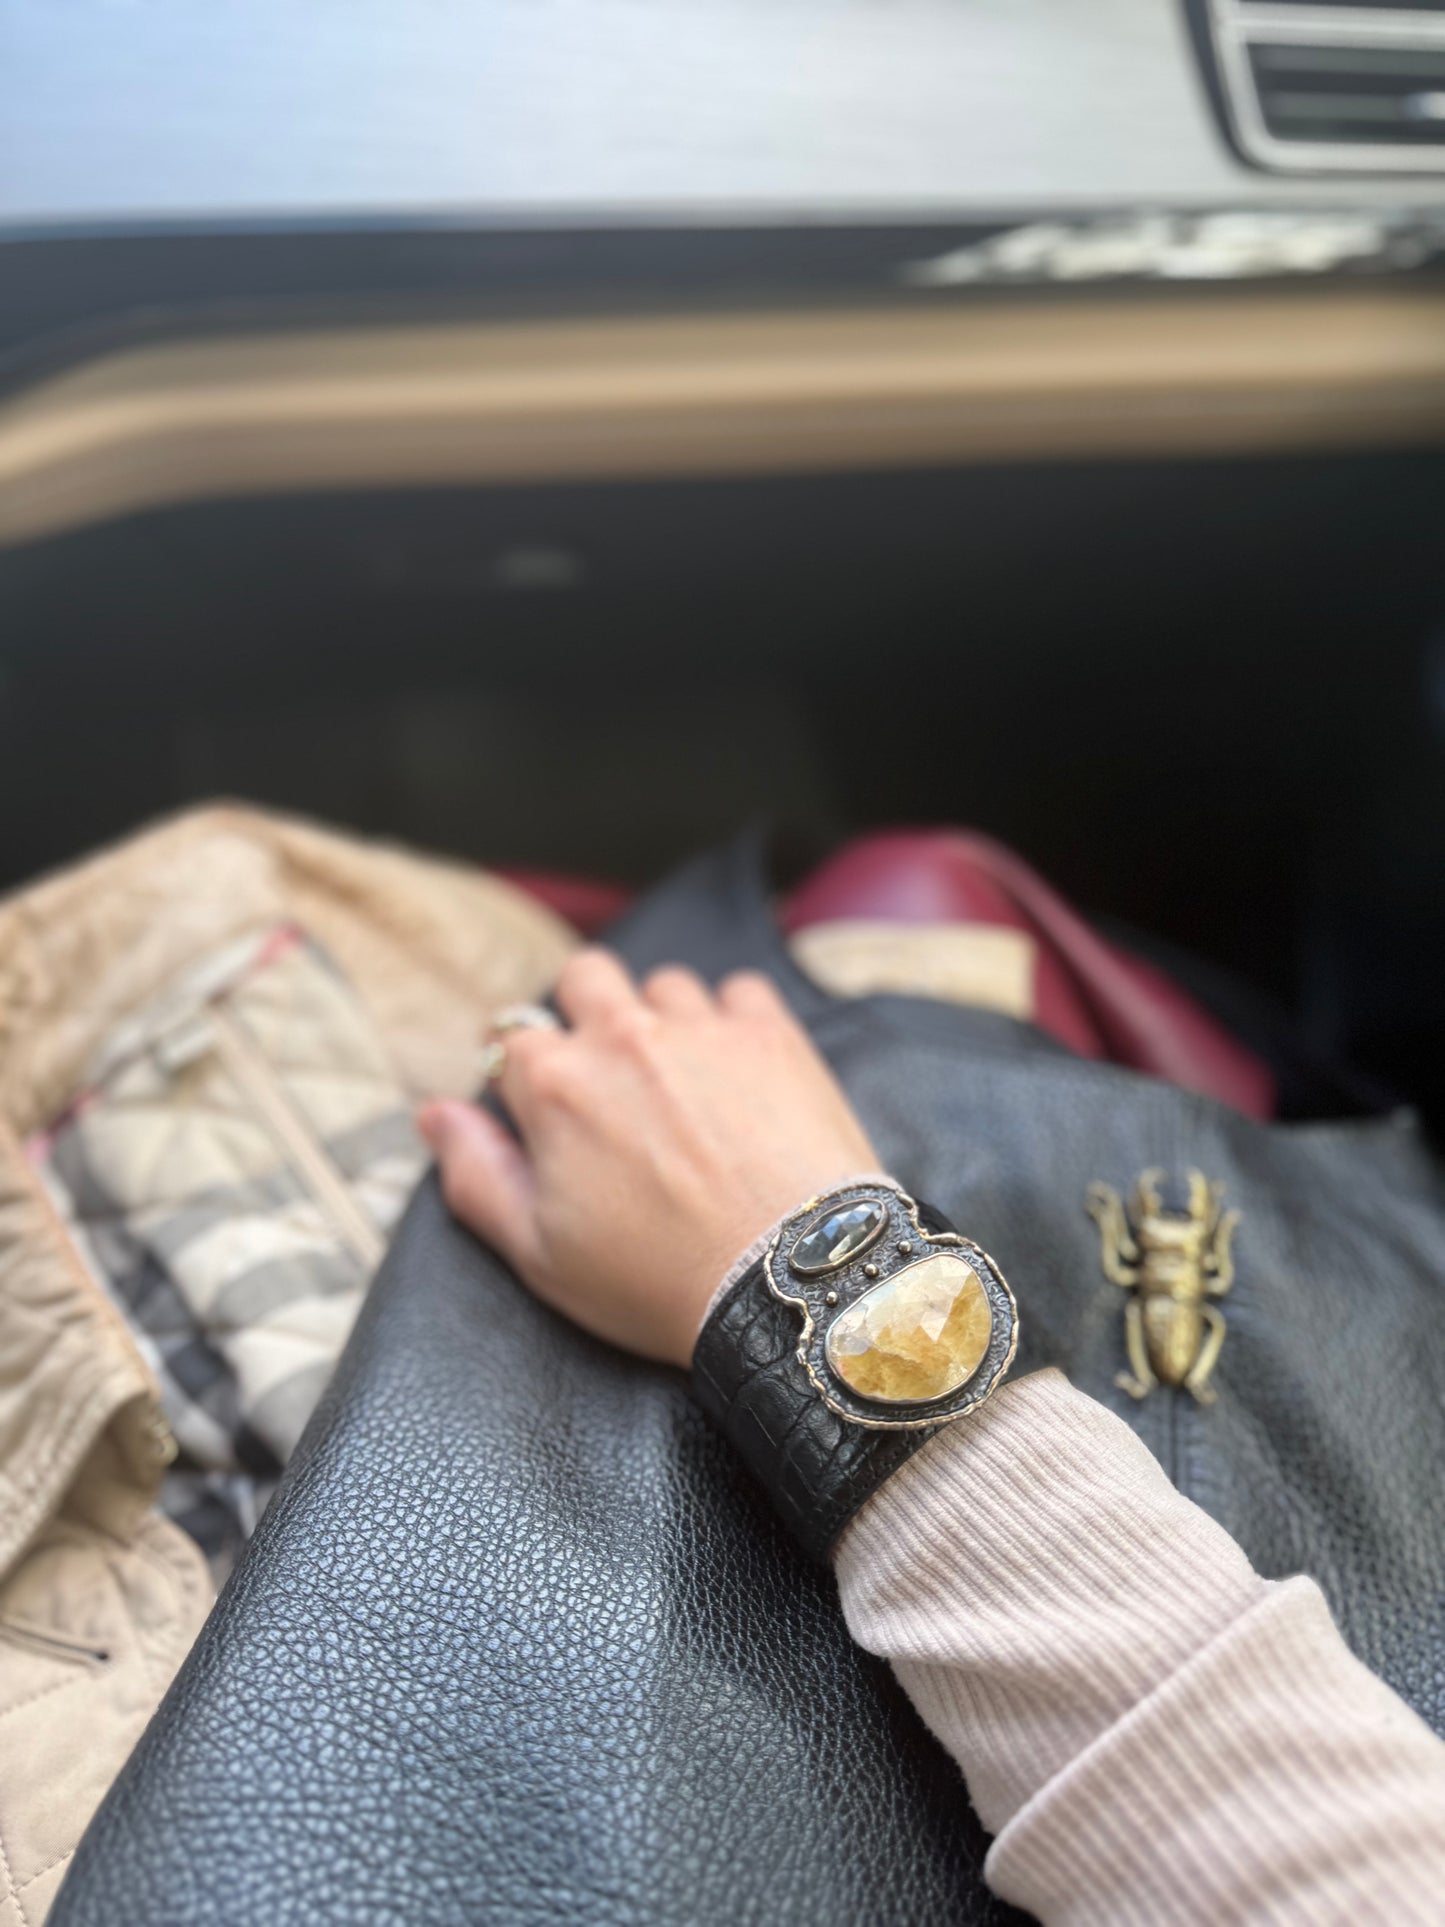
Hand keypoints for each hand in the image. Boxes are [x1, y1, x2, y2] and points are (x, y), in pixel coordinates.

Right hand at [417, 949, 879, 1368]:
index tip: (547, 1112)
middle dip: (585, 1013)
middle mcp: (623, 1036)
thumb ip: (476, 1175)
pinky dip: (733, 1020)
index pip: (511, 1040)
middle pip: (583, 976)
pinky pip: (738, 990)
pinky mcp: (771, 1032)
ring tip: (683, 1086)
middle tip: (609, 1080)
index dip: (523, 1074)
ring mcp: (702, 1027)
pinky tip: (740, 1075)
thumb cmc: (659, 1282)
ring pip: (662, 984)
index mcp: (554, 1085)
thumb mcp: (540, 1255)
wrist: (790, 1283)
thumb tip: (436, 1113)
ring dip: (662, 1020)